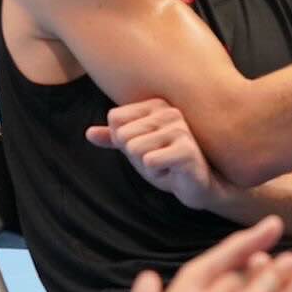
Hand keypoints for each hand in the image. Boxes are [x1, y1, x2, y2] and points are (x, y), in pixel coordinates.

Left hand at [88, 99, 226, 211]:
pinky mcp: (186, 149)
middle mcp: (169, 111)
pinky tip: (174, 173)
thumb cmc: (170, 164)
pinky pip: (149, 162)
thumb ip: (115, 139)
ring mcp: (180, 128)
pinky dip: (158, 174)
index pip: (116, 120)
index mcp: (156, 105)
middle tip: (160, 161)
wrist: (202, 186)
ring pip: (134, 149)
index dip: (126, 143)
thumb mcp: (138, 149)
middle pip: (123, 136)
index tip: (150, 149)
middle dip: (136, 157)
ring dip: (148, 167)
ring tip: (168, 166)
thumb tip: (88, 133)